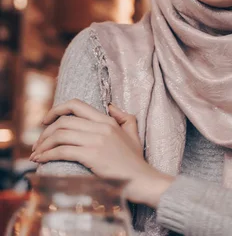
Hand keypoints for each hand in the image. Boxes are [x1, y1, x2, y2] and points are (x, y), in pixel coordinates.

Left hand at [31, 99, 173, 206]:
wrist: (141, 179)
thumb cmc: (135, 160)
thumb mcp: (133, 134)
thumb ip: (124, 117)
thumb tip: (111, 106)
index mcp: (108, 121)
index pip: (76, 105)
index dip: (56, 110)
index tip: (45, 121)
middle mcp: (101, 127)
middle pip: (63, 121)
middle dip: (45, 132)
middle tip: (38, 144)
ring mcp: (97, 141)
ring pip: (60, 135)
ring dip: (43, 145)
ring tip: (37, 154)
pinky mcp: (92, 155)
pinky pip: (62, 151)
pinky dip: (47, 155)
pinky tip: (41, 161)